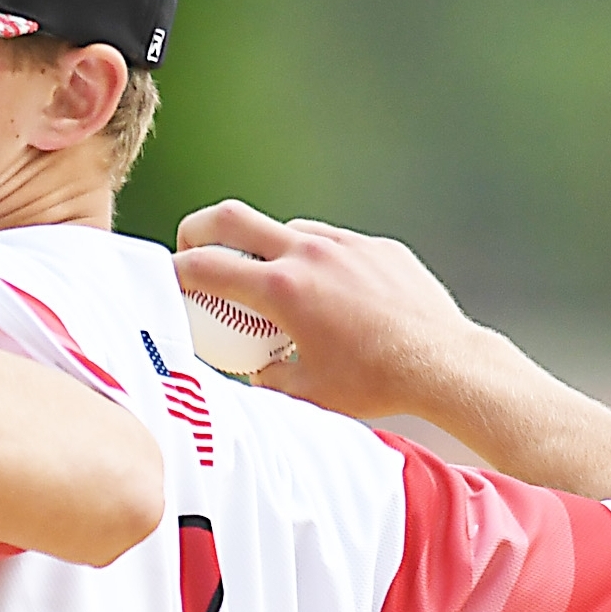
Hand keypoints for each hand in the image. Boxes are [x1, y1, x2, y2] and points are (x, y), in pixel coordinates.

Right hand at [174, 199, 483, 419]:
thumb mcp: (306, 393)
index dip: (174, 272)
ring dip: (267, 250)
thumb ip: (267, 378)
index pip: (206, 267)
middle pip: (231, 218)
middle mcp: (308, 254)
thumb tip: (254, 370)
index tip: (166, 281)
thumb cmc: (374, 384)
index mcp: (282, 290)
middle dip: (199, 229)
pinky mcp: (377, 247)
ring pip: (286, 229)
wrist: (445, 365)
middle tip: (193, 249)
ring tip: (275, 286)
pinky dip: (316, 261)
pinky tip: (331, 296)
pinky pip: (332, 243)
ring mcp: (345, 245)